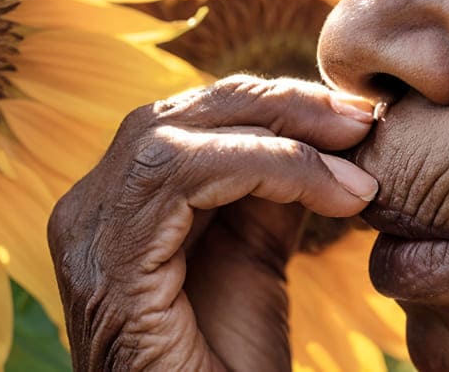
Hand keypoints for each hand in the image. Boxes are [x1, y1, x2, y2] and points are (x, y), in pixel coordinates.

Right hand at [48, 75, 378, 370]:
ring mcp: (88, 236)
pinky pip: (185, 173)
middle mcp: (90, 210)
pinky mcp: (106, 266)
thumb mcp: (256, 256)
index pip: (192, 118)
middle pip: (181, 111)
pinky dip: (270, 167)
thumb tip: (317, 127)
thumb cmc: (231, 364)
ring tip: (355, 158)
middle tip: (361, 118)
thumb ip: (267, 190)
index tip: (353, 115)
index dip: (273, 104)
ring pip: (178, 132)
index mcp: (121, 204)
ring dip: (282, 133)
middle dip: (281, 103)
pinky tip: (332, 193)